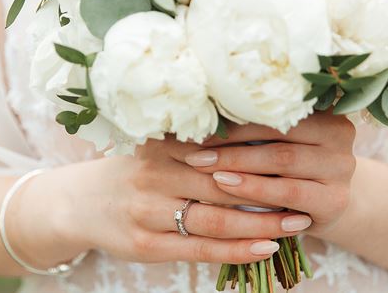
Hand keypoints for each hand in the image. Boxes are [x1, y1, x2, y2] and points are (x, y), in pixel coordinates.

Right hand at [8, 137, 313, 270]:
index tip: (295, 157)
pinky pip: (201, 249)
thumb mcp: (160, 148)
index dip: (259, 156)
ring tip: (296, 224)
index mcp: (164, 145)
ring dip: (261, 223)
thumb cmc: (135, 171)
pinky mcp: (146, 245)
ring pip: (216, 219)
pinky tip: (265, 249)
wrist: (82, 202)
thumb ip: (199, 144)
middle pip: (224, 184)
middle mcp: (155, 175)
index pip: (221, 149)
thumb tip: (256, 138)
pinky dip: (236, 250)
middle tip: (305, 193)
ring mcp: (149, 211)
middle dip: (268, 191)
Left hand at [181, 111, 356, 238]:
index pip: (275, 111)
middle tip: (195, 151)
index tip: (200, 126)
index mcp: (326, 110)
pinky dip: (254, 188)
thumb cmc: (293, 165)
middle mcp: (340, 134)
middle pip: (278, 135)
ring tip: (205, 167)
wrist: (327, 203)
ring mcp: (343, 168)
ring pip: (282, 161)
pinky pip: (288, 193)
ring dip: (238, 165)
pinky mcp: (335, 200)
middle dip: (232, 143)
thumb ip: (258, 126)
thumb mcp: (282, 141)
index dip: (237, 119)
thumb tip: (204, 112)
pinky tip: (226, 186)